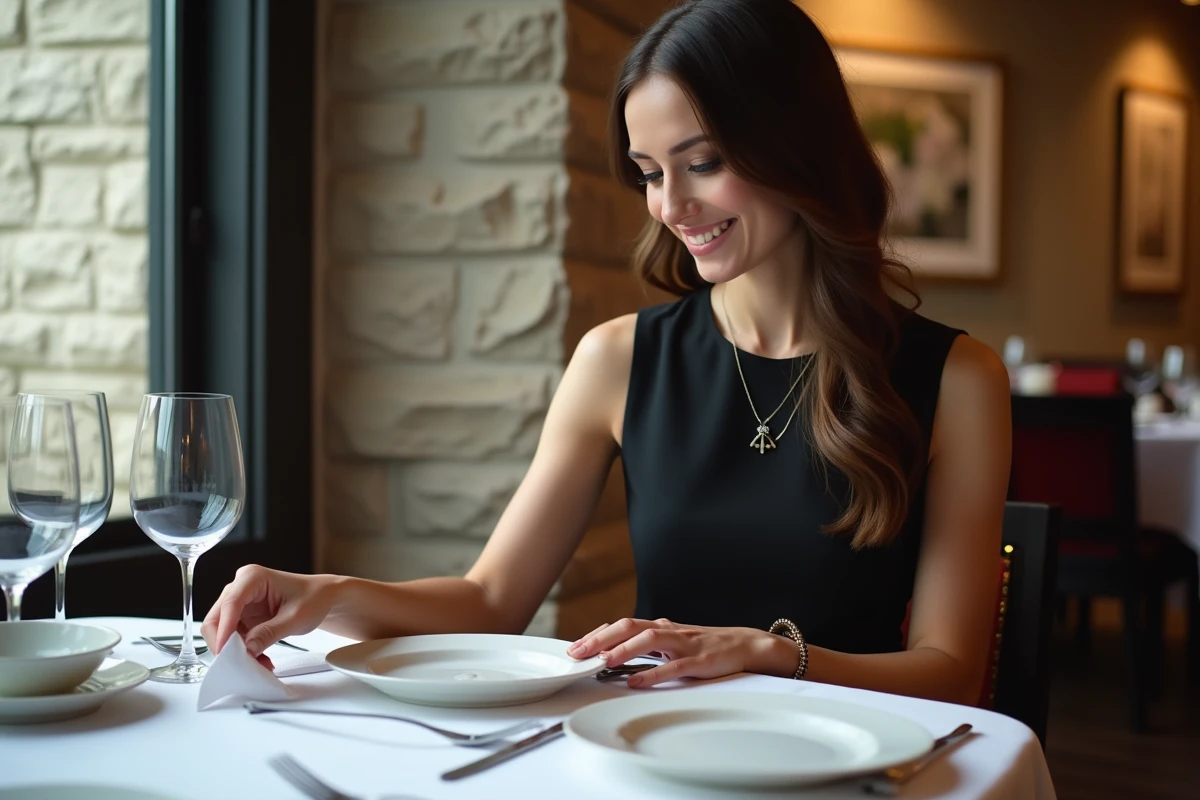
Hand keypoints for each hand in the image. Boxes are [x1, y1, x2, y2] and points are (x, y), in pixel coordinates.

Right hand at [201, 565, 337, 664]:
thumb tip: (247, 649)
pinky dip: (244, 651)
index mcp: (252, 577)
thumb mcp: (296, 618)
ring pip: (222, 631)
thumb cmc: (313, 598)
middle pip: (216, 618)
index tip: (225, 651)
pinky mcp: (242, 617)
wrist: (322, 598)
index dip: (224, 629)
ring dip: (236, 651)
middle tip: (241, 664)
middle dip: (226, 643)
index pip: (230, 603)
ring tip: (260, 663)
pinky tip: (262, 658)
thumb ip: (270, 633)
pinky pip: (233, 638)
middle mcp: (240, 587)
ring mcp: (239, 603)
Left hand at [565, 617, 791, 687]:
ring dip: (623, 649)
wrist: (747, 645)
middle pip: (630, 626)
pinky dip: (652, 674)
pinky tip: (635, 681)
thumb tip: (615, 652)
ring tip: (602, 661)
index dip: (598, 634)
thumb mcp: (674, 642)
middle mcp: (670, 631)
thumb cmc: (708, 647)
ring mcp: (684, 644)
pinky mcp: (699, 662)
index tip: (575, 647)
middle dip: (601, 638)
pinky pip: (673, 666)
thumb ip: (649, 645)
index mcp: (662, 627)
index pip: (623, 625)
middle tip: (578, 652)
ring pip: (649, 639)